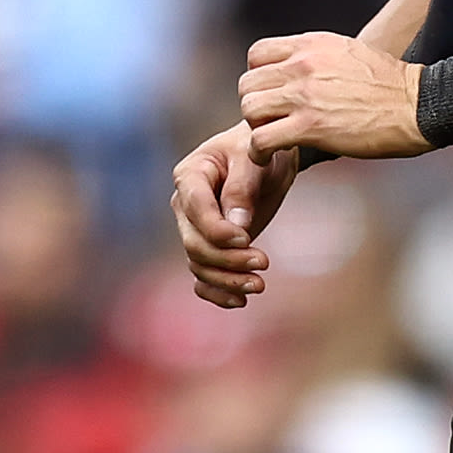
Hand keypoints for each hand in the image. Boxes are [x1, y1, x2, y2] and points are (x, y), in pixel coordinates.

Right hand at [171, 123, 301, 309]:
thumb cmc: (259, 151)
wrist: (267, 159)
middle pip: (195, 244)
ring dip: (227, 280)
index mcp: (190, 176)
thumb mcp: (254, 158)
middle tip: (263, 263)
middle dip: (227, 260)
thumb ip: (242, 188)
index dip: (217, 230)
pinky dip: (217, 293)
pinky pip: (202, 277)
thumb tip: (237, 226)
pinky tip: (240, 301)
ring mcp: (194, 229)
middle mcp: (185, 206)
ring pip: (199, 264)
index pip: (196, 211)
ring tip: (260, 285)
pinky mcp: (209, 246)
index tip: (246, 238)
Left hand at [238, 32, 430, 162]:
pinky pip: (261, 139)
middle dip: (255, 105)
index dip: (258, 77)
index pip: (257, 53)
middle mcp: (303, 65)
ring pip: (249, 108)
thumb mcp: (349, 52)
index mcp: (312, 45)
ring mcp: (305, 95)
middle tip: (270, 121)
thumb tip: (301, 67)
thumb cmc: (392, 85)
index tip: (271, 94)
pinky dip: (258, 152)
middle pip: (248, 83)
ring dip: (254, 128)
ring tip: (269, 139)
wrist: (418, 104)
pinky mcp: (310, 127)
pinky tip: (268, 156)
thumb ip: (319, 57)